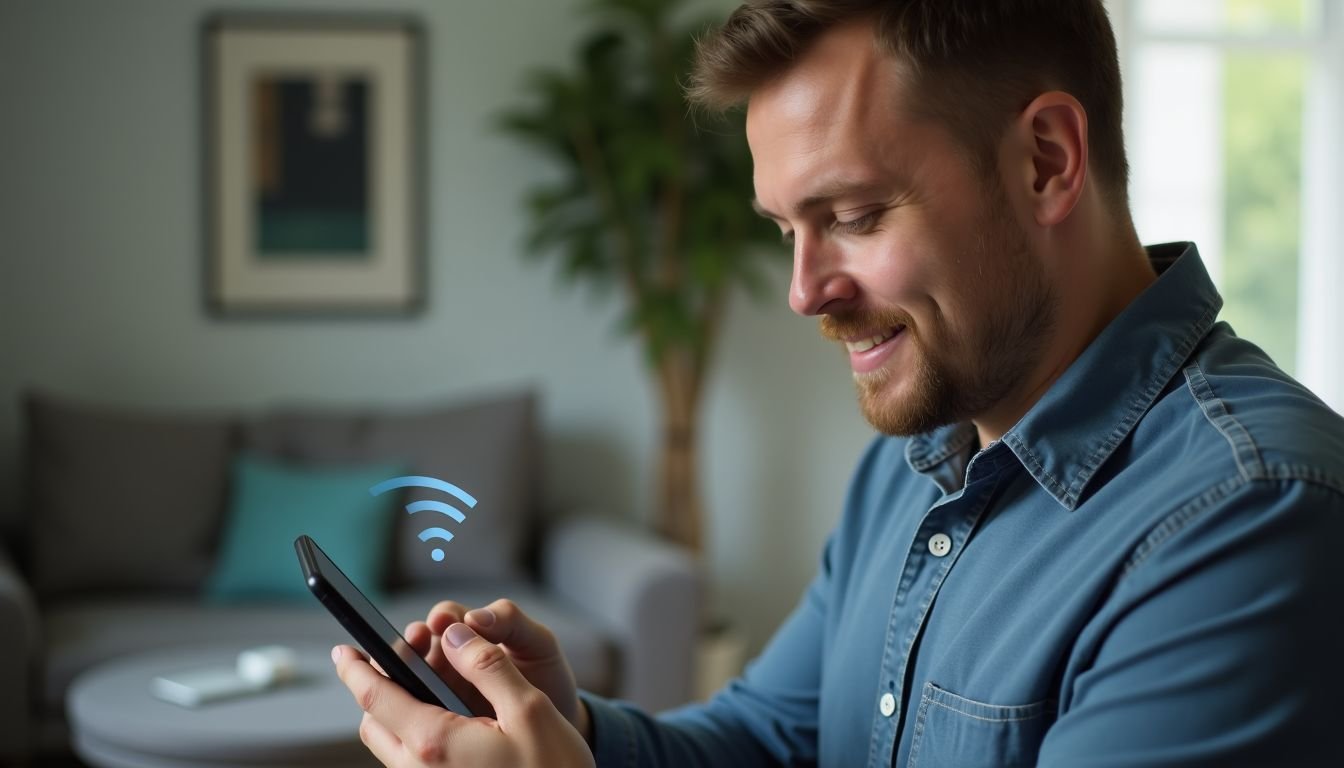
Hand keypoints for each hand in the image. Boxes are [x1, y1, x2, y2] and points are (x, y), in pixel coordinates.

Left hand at [333, 624, 593, 767]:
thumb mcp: (530, 709)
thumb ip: (488, 666)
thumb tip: (455, 633)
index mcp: (435, 743)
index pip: (376, 698)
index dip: (354, 669)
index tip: (342, 651)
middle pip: (375, 724)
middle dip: (378, 688)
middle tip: (404, 660)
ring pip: (391, 746)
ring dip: (397, 714)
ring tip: (430, 688)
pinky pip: (411, 763)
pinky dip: (417, 735)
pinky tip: (450, 722)